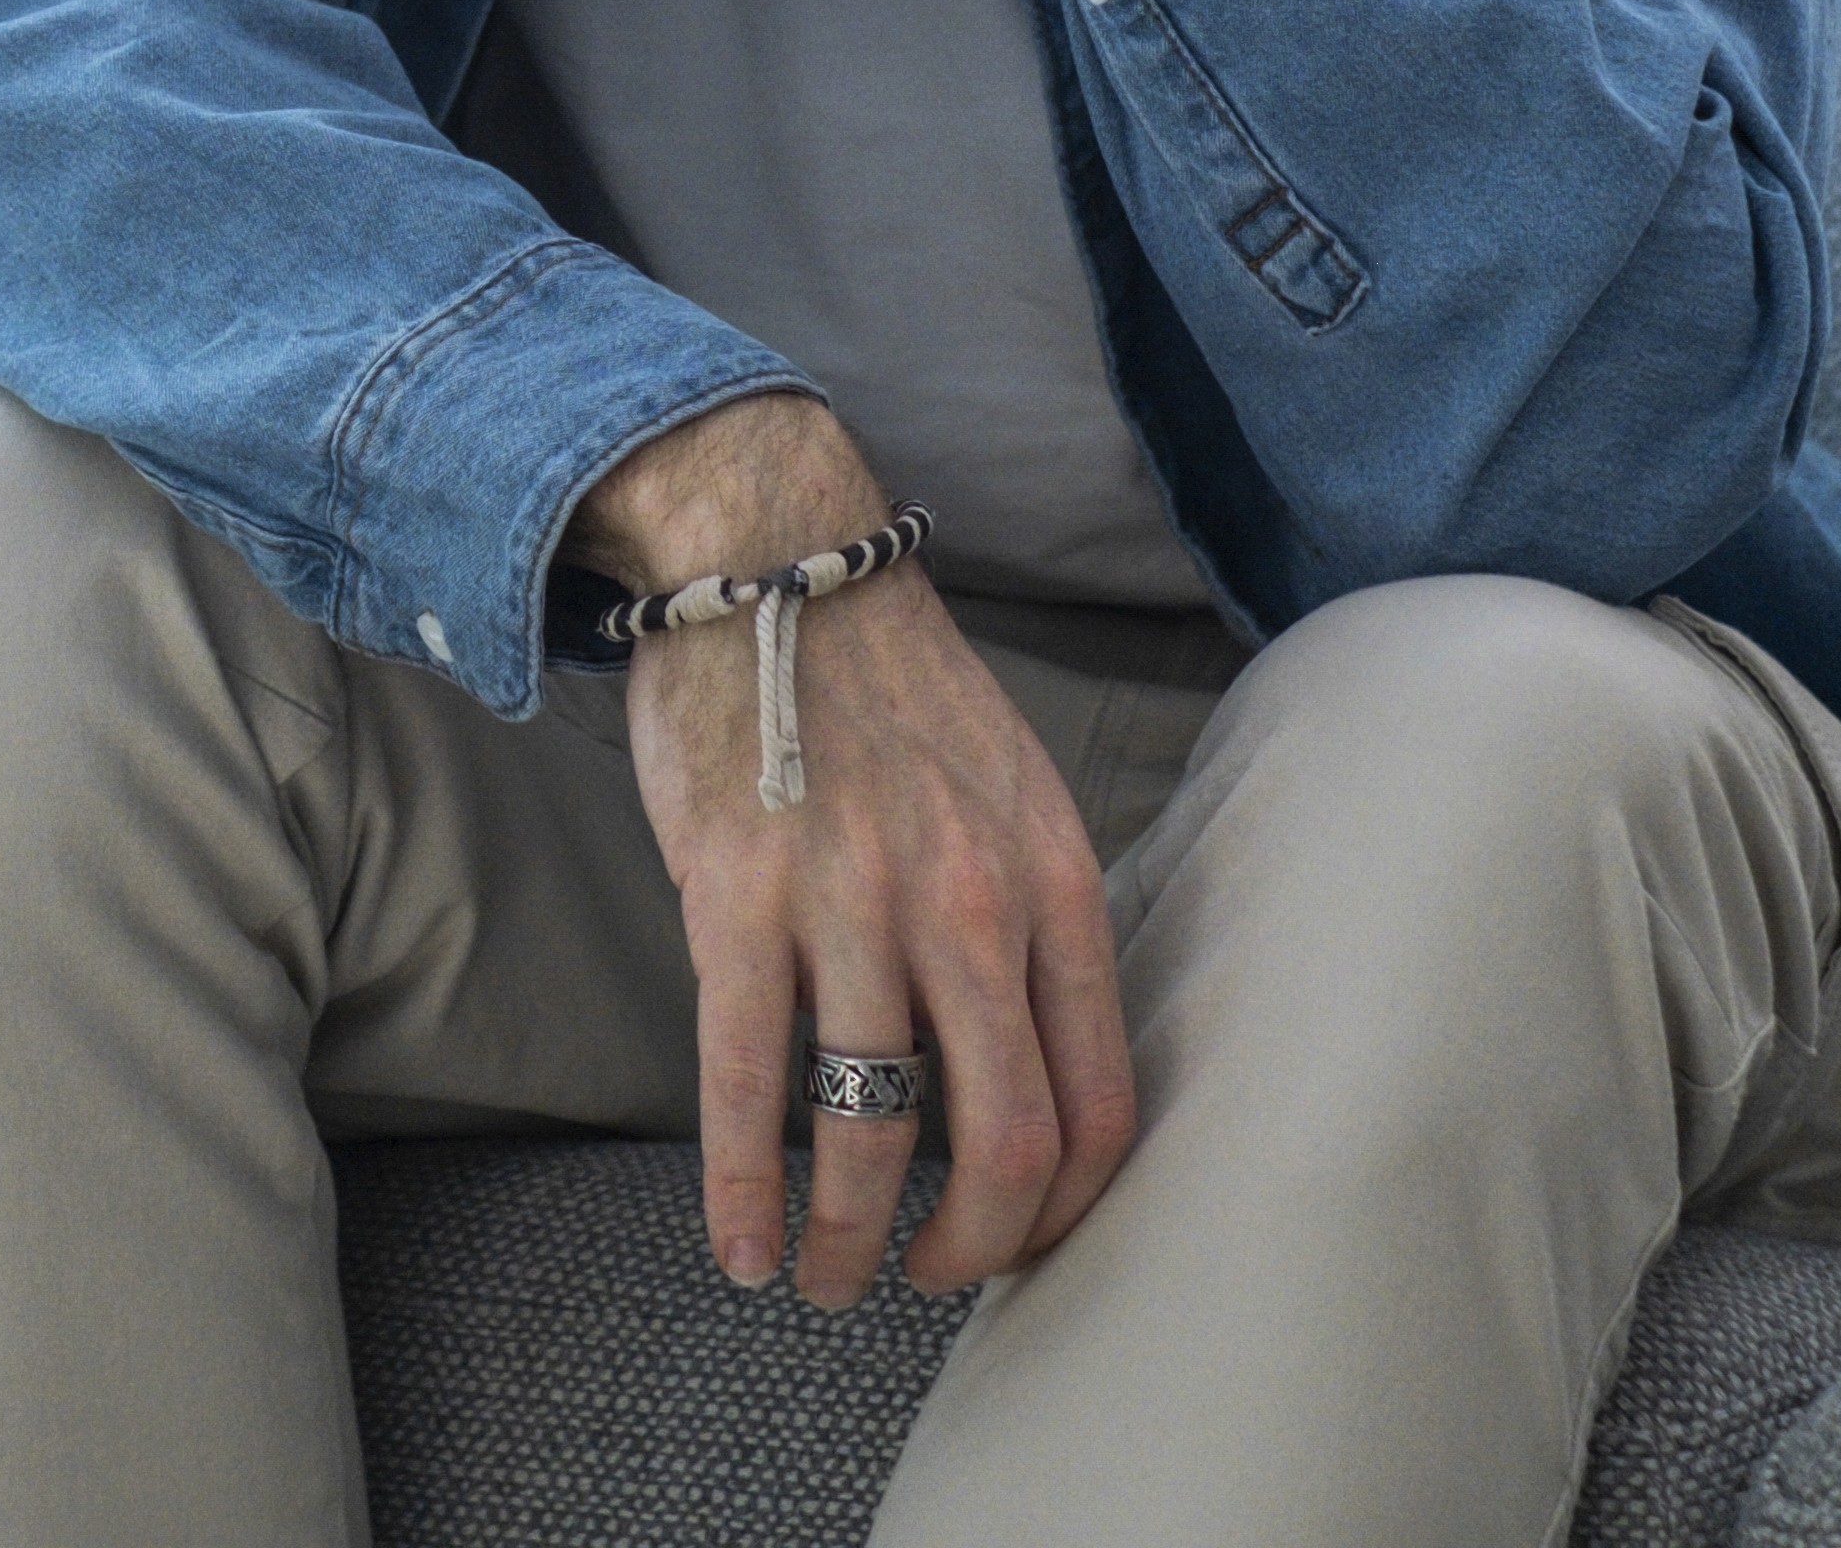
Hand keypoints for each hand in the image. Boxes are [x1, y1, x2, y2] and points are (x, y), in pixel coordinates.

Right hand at [577, 396, 1136, 1303]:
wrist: (771, 560)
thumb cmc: (885, 684)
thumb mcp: (1009, 789)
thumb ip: (1027, 916)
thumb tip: (1024, 1059)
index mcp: (1053, 882)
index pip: (1102, 1102)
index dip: (1064, 1213)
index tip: (1014, 1244)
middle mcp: (971, 902)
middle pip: (1008, 1143)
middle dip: (968, 1251)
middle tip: (923, 1282)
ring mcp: (854, 902)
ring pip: (876, 1130)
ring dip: (849, 1240)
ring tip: (821, 1277)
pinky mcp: (738, 898)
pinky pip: (750, 1081)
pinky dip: (744, 1190)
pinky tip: (738, 1244)